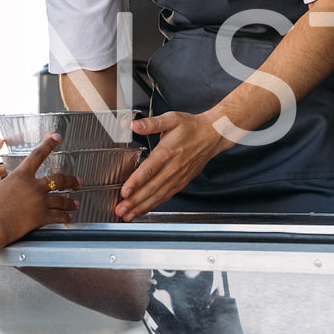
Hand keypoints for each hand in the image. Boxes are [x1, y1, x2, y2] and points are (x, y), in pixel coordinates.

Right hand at [0, 134, 80, 243]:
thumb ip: (7, 186)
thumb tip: (10, 187)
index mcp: (20, 176)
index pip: (38, 154)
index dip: (49, 144)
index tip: (56, 137)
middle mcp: (33, 186)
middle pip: (58, 179)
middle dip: (71, 180)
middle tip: (77, 182)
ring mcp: (39, 202)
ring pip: (61, 199)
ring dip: (71, 202)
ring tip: (75, 203)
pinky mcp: (40, 217)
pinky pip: (58, 216)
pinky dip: (65, 216)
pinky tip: (67, 217)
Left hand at [117, 111, 232, 219]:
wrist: (212, 135)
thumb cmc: (192, 127)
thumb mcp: (172, 118)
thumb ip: (152, 123)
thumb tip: (135, 124)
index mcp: (167, 152)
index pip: (149, 170)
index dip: (136, 182)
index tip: (124, 191)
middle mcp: (173, 168)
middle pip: (151, 188)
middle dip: (134, 201)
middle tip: (120, 209)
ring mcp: (178, 178)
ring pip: (158, 196)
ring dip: (142, 207)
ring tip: (128, 215)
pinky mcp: (181, 182)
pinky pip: (165, 196)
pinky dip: (153, 205)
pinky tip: (143, 210)